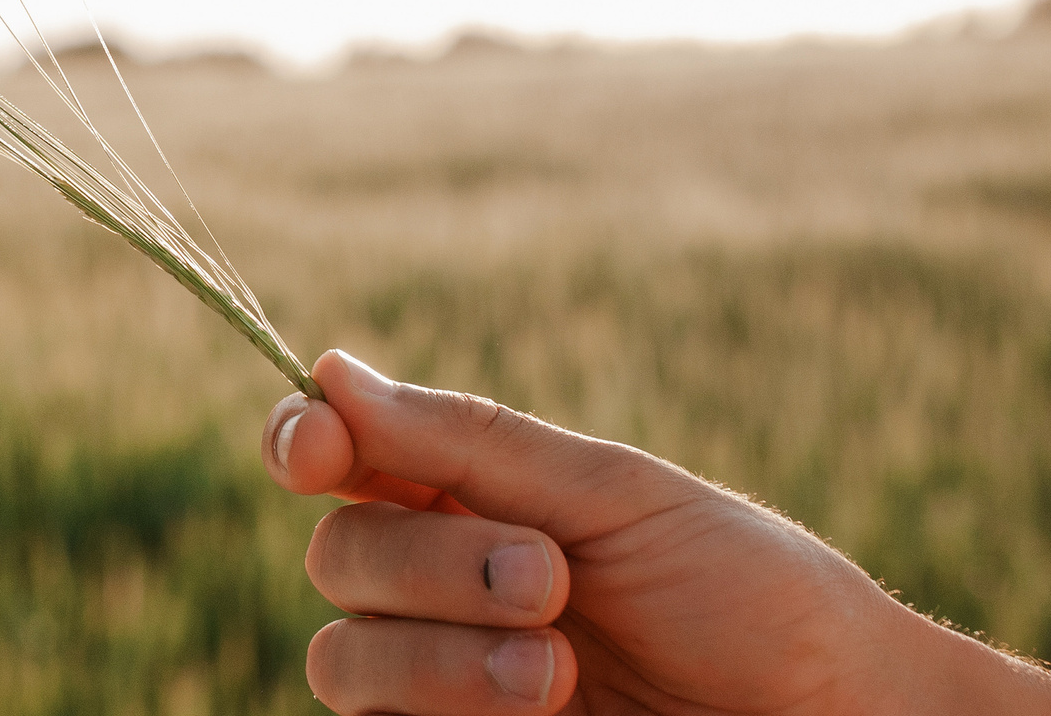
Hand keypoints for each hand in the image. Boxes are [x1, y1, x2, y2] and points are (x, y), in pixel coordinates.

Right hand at [262, 350, 1050, 714]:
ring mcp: (445, 687)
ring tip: (557, 673)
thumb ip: (469, 443)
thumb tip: (328, 368)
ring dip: (437, 658)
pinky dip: (443, 711)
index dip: (302, 442)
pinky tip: (536, 712)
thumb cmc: (749, 594)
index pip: (335, 456)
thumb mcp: (618, 496)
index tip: (319, 448)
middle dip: (431, 563)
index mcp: (469, 494)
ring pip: (341, 663)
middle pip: (340, 558)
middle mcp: (440, 588)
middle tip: (550, 579)